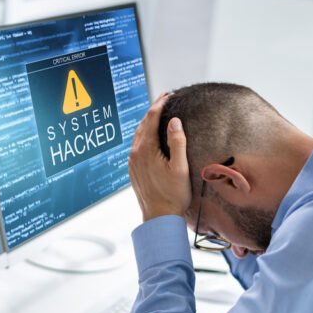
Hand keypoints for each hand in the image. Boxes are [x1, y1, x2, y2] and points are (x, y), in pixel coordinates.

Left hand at [128, 93, 190, 221]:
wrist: (158, 217)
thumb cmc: (173, 195)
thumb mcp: (180, 167)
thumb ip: (177, 142)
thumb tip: (174, 121)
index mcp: (146, 149)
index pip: (151, 119)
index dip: (160, 104)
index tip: (169, 95)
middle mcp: (135, 153)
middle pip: (142, 124)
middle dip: (153, 110)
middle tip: (165, 99)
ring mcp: (132, 162)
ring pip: (138, 134)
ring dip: (147, 122)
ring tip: (159, 114)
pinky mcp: (133, 169)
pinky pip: (136, 145)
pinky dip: (144, 135)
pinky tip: (151, 136)